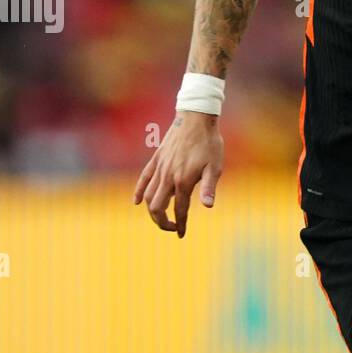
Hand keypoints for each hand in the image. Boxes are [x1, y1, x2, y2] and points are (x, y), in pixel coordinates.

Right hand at [133, 112, 223, 237]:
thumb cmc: (209, 143)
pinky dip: (138, 192)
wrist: (195, 118)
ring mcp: (159, 168)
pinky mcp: (156, 160)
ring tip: (160, 218)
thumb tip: (208, 206)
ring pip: (147, 196)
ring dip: (151, 210)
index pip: (179, 210)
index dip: (180, 224)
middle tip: (171, 227)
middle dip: (161, 222)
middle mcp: (167, 177)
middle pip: (156, 207)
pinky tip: (136, 202)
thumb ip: (209, 187)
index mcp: (183, 181)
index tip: (181, 234)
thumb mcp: (215, 166)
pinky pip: (143, 179)